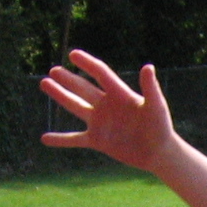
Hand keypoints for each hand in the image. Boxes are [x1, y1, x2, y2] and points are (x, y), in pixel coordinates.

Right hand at [39, 51, 175, 172]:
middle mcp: (107, 105)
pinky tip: (45, 139)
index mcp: (120, 94)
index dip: (88, 64)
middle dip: (68, 79)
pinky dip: (61, 140)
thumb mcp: (156, 106)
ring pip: (76, 107)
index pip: (101, 74)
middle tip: (54, 70)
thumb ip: (151, 88)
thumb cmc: (161, 127)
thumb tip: (148, 66)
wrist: (159, 152)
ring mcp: (100, 123)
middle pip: (83, 88)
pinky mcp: (98, 140)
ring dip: (60, 96)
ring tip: (45, 83)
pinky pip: (75, 139)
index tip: (73, 54)